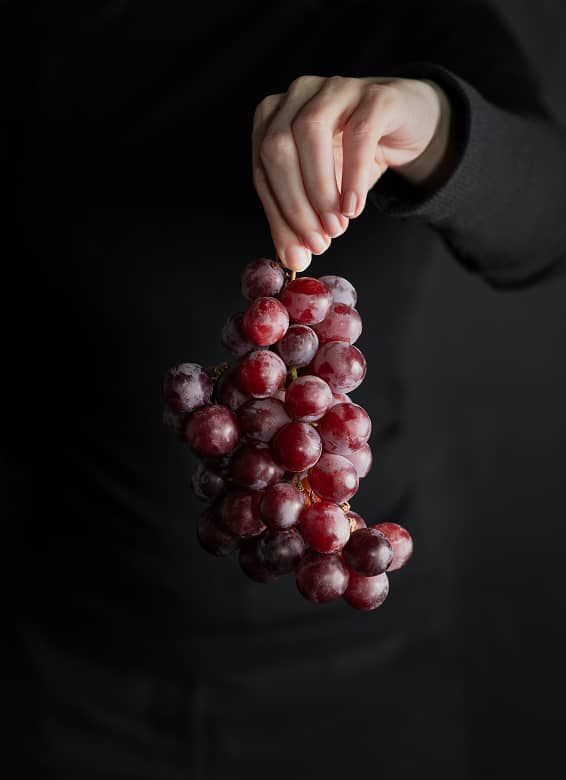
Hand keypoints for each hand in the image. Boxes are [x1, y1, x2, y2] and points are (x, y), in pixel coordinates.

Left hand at [252, 75, 451, 271]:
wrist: (406, 124)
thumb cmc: (355, 155)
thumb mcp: (323, 190)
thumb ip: (303, 220)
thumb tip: (294, 260)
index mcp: (273, 117)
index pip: (262, 170)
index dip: (277, 215)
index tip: (297, 253)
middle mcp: (297, 95)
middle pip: (278, 149)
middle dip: (295, 204)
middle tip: (318, 242)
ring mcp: (335, 88)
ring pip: (311, 134)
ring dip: (320, 190)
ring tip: (337, 227)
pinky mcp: (374, 94)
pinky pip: (358, 134)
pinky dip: (352, 176)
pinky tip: (354, 207)